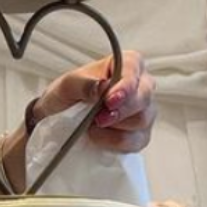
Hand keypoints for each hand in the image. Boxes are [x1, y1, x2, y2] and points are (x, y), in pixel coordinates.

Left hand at [34, 50, 155, 153]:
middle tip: (98, 119)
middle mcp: (141, 85)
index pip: (133, 69)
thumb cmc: (68, 96)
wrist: (62, 118)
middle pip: (144, 98)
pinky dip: (114, 142)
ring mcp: (144, 111)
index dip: (125, 86)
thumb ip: (83, 84)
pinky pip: (136, 141)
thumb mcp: (67, 86)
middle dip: (121, 111)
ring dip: (115, 127)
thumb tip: (102, 86)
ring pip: (142, 120)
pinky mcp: (140, 134)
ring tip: (93, 125)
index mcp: (127, 64)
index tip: (110, 100)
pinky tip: (99, 136)